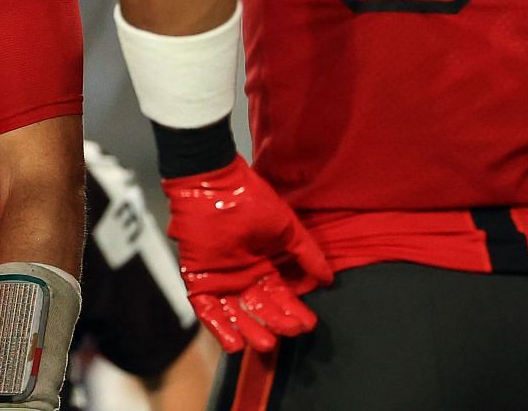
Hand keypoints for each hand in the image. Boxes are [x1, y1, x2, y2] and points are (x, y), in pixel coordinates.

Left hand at [160, 158, 332, 354]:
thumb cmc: (252, 200)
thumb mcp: (286, 228)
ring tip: (266, 343)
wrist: (216, 184)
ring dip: (250, 330)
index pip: (280, 296)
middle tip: (289, 331)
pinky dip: (219, 326)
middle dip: (275, 322)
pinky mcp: (198, 279)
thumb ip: (307, 254)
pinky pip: (207, 309)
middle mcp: (242, 276)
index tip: (308, 323)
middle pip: (260, 308)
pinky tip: (234, 344)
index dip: (294, 310)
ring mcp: (220, 279)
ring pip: (236, 313)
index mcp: (263, 265)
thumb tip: (329, 278)